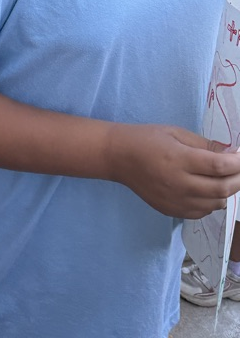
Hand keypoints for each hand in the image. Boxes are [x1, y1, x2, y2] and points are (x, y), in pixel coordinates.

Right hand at [107, 122, 239, 218]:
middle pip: (222, 189)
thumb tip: (231, 153)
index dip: (238, 163)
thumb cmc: (147, 138)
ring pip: (215, 204)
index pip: (219, 166)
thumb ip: (204, 144)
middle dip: (238, 179)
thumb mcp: (176, 133)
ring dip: (226, 192)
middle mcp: (179, 184)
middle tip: (239, 169)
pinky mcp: (172, 211)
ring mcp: (176, 201)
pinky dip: (211, 203)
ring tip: (224, 179)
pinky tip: (207, 190)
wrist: (119, 157)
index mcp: (179, 159)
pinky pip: (202, 213)